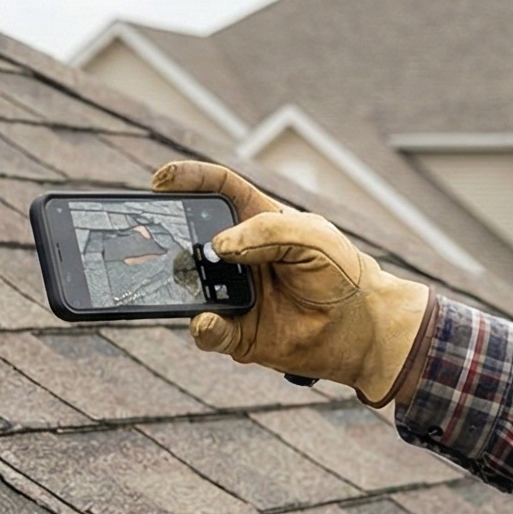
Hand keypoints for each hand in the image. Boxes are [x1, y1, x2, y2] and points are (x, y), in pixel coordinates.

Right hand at [150, 161, 431, 404]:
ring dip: (178, 281)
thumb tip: (219, 246)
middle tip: (148, 233)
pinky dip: (203, 327)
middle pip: (193, 238)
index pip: (218, 190)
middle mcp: (239, 257)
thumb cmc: (342, 273)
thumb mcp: (312, 237)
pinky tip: (208, 321)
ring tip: (176, 278)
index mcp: (258, 221)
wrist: (364, 329)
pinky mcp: (236, 334)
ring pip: (190, 286)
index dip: (189, 179)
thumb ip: (268, 232)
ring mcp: (234, 295)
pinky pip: (208, 331)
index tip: (162, 179)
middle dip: (168, 233)